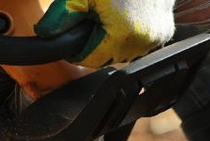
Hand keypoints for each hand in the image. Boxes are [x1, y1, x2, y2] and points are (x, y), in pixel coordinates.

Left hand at [34, 0, 175, 67]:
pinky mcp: (164, 33)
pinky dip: (129, 33)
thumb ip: (62, 15)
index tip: (73, 31)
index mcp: (121, 35)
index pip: (89, 59)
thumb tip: (45, 34)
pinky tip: (125, 14)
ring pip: (123, 52)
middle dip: (95, 41)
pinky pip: (139, 43)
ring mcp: (156, 40)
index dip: (76, 47)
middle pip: (106, 58)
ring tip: (109, 13)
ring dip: (112, 38)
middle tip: (92, 15)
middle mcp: (141, 43)